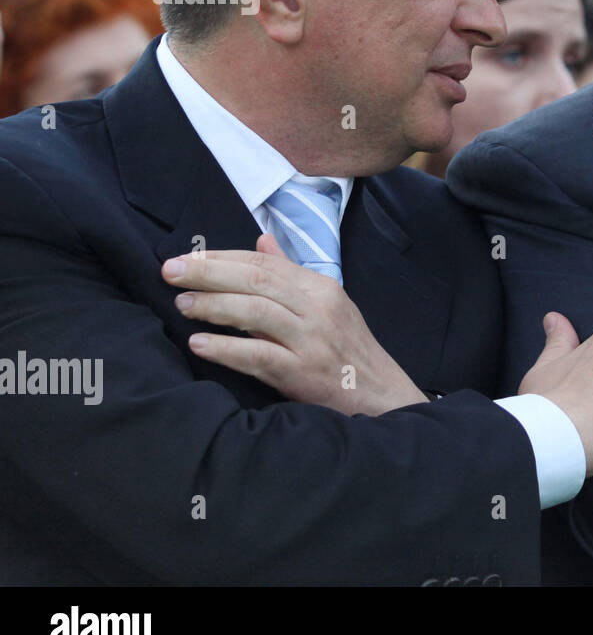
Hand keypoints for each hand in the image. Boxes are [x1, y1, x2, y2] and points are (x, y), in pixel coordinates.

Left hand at [163, 233, 426, 414]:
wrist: (380, 394)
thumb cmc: (348, 349)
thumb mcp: (328, 304)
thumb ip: (291, 273)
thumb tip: (261, 240)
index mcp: (320, 287)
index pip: (263, 262)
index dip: (221, 257)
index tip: (186, 257)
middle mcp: (317, 308)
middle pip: (256, 280)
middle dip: (208, 273)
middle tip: (170, 271)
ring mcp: (311, 340)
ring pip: (256, 312)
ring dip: (213, 306)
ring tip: (182, 304)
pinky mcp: (304, 372)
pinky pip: (259, 356)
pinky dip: (226, 349)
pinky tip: (199, 343)